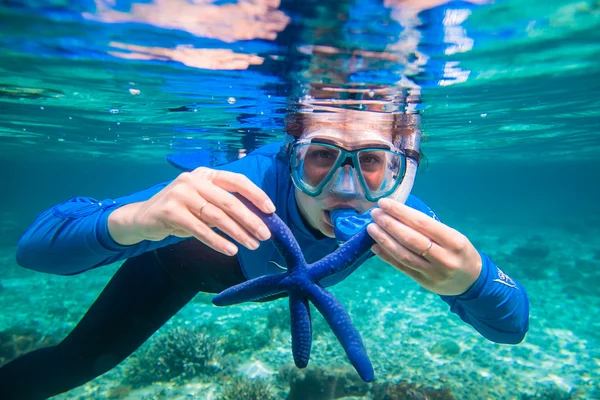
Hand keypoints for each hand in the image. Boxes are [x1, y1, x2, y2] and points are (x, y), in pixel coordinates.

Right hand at [108, 167, 275, 255]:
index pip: (236, 180)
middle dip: (250, 219)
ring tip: (252, 245)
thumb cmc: (181, 211)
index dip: (255, 195)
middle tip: (265, 235)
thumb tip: (257, 220)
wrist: (143, 218)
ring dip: (237, 232)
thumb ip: (224, 205)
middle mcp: (193, 180)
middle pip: (228, 201)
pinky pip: (200, 229)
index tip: (270, 210)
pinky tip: (230, 250)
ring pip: (216, 216)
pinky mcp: (170, 211)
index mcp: (205, 174)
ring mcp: (180, 194)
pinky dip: (217, 241)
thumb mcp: (203, 202)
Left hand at [367, 198, 481, 295]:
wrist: (472, 281)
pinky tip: (374, 246)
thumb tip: (398, 214)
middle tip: (375, 213)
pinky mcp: (423, 282)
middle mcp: (444, 258)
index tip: (384, 203)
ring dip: (384, 240)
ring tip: (371, 228)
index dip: (401, 212)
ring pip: (403, 255)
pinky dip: (386, 256)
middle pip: (410, 239)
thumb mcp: (454, 236)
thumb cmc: (459, 252)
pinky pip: (401, 267)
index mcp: (454, 241)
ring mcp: (432, 272)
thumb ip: (429, 229)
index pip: (422, 223)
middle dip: (389, 224)